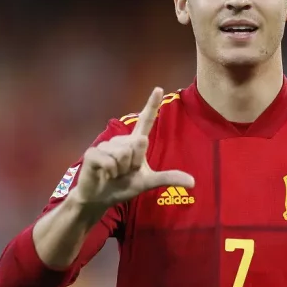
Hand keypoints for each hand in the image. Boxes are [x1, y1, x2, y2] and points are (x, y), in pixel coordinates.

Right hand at [70, 87, 194, 208]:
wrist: (101, 198)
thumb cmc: (124, 186)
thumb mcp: (148, 182)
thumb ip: (168, 178)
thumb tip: (193, 183)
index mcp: (135, 142)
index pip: (146, 121)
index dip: (152, 105)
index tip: (159, 88)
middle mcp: (122, 140)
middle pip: (137, 146)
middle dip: (133, 164)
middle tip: (124, 172)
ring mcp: (106, 145)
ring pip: (123, 155)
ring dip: (121, 170)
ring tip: (114, 173)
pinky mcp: (93, 153)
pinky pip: (110, 161)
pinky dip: (110, 172)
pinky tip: (105, 174)